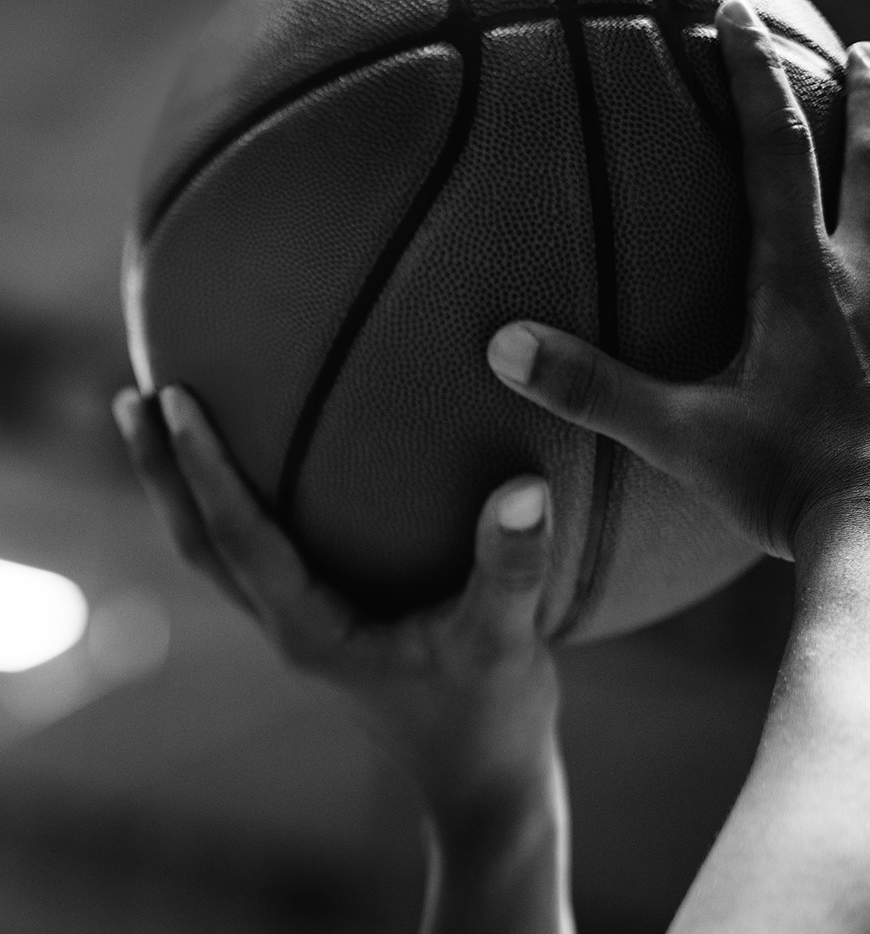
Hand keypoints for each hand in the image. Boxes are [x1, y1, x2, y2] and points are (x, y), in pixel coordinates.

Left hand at [114, 385, 557, 818]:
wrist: (480, 788)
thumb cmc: (491, 720)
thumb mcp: (506, 644)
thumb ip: (511, 568)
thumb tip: (524, 487)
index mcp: (309, 631)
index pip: (239, 538)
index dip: (204, 468)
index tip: (174, 397)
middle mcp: (285, 627)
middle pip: (199, 542)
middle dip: (161, 472)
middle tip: (129, 396)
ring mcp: (296, 628)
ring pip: (218, 551)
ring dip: (184, 488)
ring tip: (157, 417)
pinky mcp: (319, 625)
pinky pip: (259, 554)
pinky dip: (237, 504)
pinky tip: (258, 460)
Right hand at [487, 1, 869, 558]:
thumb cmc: (786, 483)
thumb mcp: (678, 437)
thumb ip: (591, 388)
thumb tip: (504, 345)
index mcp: (799, 280)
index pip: (777, 148)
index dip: (751, 77)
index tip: (733, 17)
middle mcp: (863, 276)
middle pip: (868, 153)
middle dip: (860, 91)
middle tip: (859, 43)